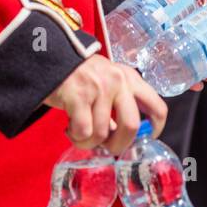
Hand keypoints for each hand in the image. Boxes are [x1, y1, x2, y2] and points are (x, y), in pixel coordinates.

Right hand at [45, 55, 166, 152]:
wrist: (50, 58)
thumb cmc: (80, 76)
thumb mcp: (107, 83)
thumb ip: (119, 105)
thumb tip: (119, 137)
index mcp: (130, 78)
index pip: (157, 107)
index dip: (155, 129)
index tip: (146, 139)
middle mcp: (118, 81)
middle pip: (131, 126)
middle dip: (119, 145)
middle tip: (107, 147)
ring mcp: (99, 87)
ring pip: (102, 134)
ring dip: (88, 142)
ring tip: (79, 132)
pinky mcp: (78, 96)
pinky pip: (83, 132)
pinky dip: (76, 137)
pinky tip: (70, 128)